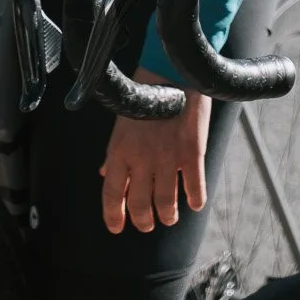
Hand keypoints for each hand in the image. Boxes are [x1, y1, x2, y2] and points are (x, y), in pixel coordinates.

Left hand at [100, 73, 211, 235]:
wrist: (172, 71)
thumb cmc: (145, 95)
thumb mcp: (122, 124)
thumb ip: (113, 152)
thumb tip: (104, 173)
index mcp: (120, 152)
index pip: (112, 195)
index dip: (114, 216)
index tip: (117, 228)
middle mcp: (142, 160)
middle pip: (140, 205)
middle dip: (143, 221)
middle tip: (148, 224)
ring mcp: (168, 158)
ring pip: (166, 203)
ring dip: (167, 215)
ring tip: (169, 217)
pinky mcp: (192, 153)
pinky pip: (194, 187)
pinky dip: (195, 200)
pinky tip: (195, 203)